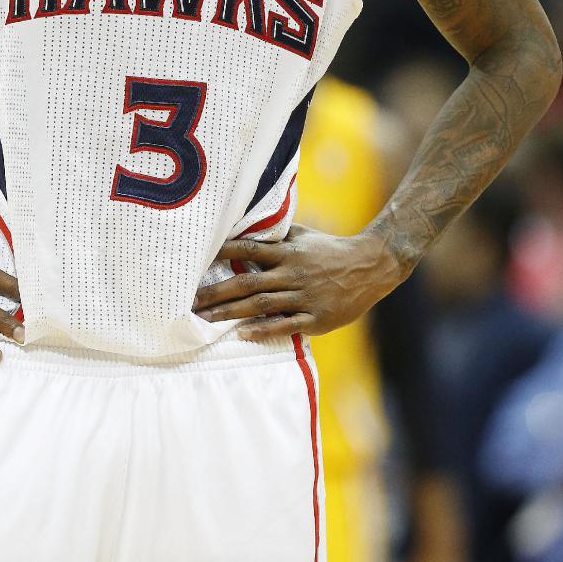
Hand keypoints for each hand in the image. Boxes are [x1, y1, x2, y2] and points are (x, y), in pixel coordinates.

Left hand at [192, 224, 401, 338]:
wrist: (372, 266)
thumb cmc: (330, 249)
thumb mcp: (303, 235)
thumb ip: (276, 235)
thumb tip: (245, 227)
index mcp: (289, 252)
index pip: (249, 251)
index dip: (222, 254)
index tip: (197, 263)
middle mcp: (294, 273)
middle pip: (248, 283)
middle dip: (216, 293)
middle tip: (190, 302)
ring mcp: (306, 296)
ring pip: (262, 306)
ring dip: (231, 313)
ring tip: (206, 320)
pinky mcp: (317, 318)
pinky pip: (286, 325)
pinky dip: (263, 329)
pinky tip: (241, 333)